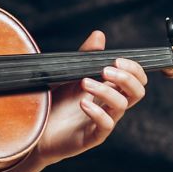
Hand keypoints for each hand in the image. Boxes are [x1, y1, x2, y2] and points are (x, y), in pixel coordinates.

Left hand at [35, 30, 147, 165]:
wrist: (35, 130)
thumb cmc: (55, 104)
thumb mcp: (70, 75)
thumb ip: (86, 57)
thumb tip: (99, 35)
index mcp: (110, 90)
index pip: (136, 80)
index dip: (134, 69)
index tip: (117, 60)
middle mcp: (110, 105)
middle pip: (137, 92)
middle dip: (127, 78)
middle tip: (106, 70)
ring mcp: (103, 121)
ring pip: (121, 106)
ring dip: (106, 90)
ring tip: (85, 83)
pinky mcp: (92, 136)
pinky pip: (105, 125)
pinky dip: (97, 112)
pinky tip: (82, 104)